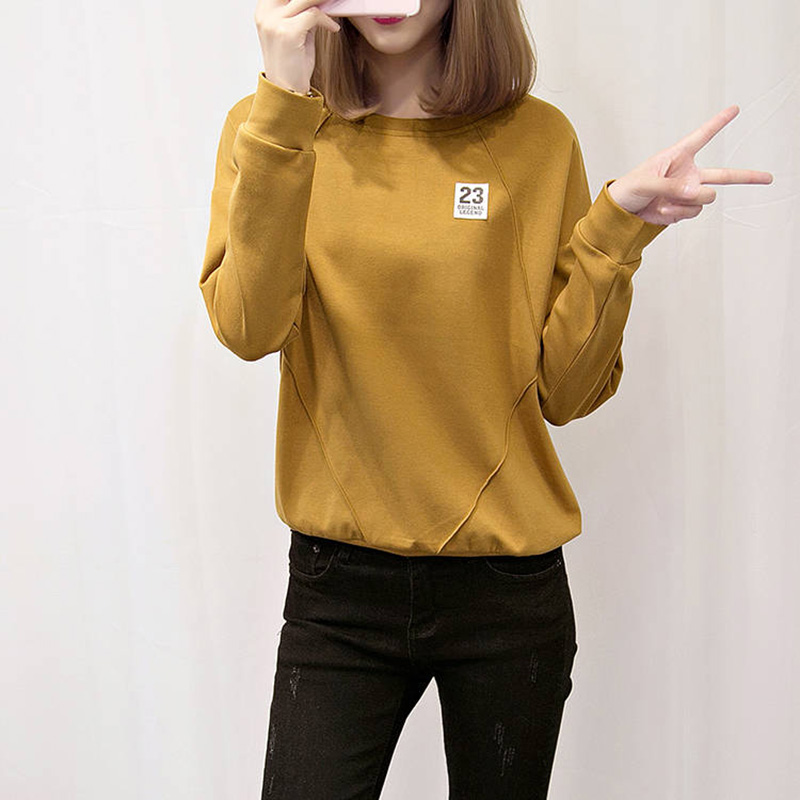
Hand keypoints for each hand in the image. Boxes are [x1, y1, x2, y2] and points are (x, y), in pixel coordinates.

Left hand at [606, 105, 773, 225]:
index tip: (734, 109)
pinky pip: (692, 213)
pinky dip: (678, 214)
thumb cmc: (629, 189)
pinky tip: (663, 211)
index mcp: (678, 156)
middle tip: (768, 178)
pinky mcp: (683, 209)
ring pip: (705, 199)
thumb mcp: (646, 183)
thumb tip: (695, 194)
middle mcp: (688, 174)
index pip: (702, 136)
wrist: (621, 212)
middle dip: (747, 177)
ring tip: (665, 203)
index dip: (718, 123)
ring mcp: (687, 193)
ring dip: (687, 203)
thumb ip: (671, 187)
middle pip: (724, 174)